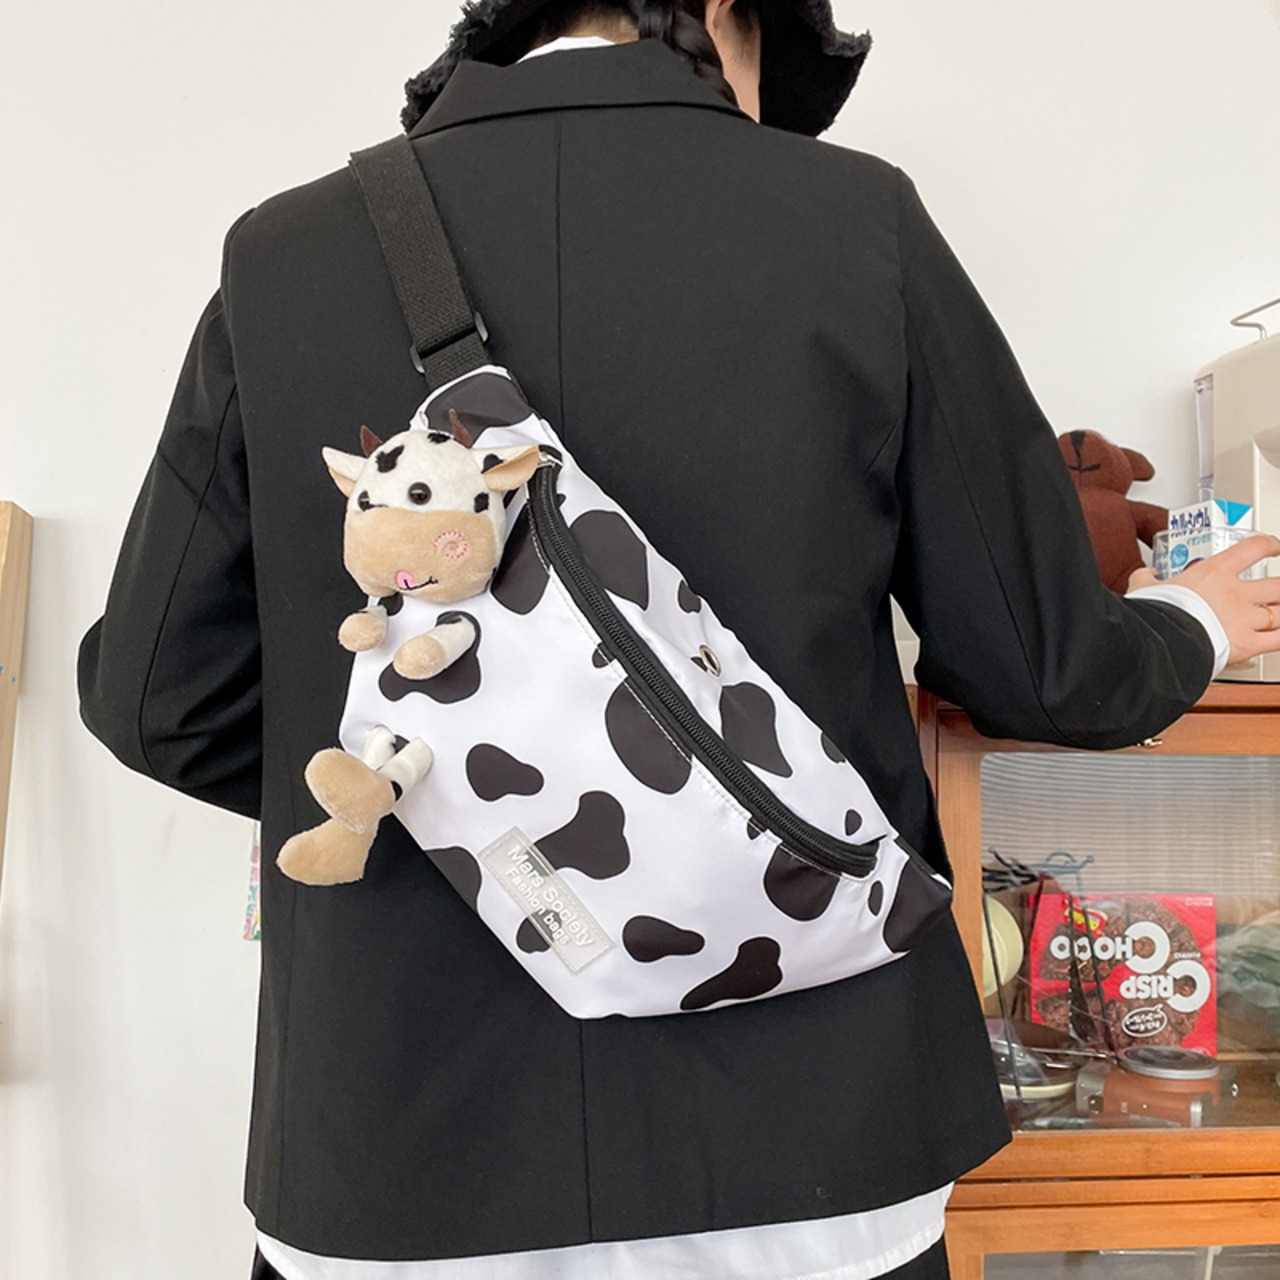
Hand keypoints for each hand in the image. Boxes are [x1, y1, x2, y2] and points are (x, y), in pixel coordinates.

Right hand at [1129, 533, 1279, 664]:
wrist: (1160, 641)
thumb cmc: (1155, 613)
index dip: (1270, 545)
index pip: (1254, 548)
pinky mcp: (1247, 645)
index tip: (1276, 547)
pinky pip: (1279, 641)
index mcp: (1215, 572)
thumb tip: (1143, 576)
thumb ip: (1147, 579)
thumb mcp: (1145, 588)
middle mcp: (1236, 593)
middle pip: (1278, 585)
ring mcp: (1245, 619)